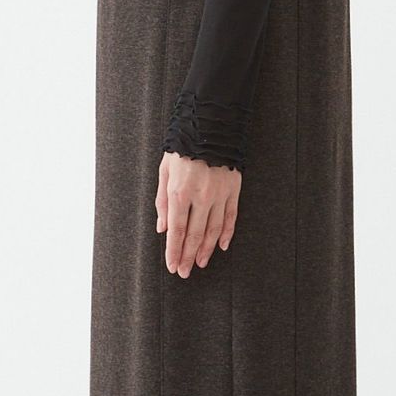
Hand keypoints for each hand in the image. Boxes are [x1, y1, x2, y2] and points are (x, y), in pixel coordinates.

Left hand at [155, 150, 240, 275]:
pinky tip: (221, 246)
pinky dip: (227, 234)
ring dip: (206, 250)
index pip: (176, 230)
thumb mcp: (165, 170)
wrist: (210, 124)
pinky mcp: (234, 190)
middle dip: (188, 256)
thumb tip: (162, 228)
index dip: (174, 251)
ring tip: (200, 263)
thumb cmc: (183, 147)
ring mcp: (219, 194)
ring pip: (213, 230)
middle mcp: (201, 197)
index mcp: (180, 192)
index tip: (172, 266)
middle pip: (194, 235)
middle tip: (185, 272)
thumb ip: (162, 201)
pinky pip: (231, 217)